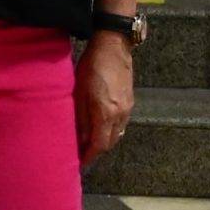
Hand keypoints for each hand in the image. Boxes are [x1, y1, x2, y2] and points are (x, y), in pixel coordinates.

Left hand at [77, 35, 134, 165]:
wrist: (113, 47)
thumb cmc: (91, 66)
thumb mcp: (79, 92)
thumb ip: (80, 117)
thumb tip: (79, 138)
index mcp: (106, 113)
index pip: (98, 145)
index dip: (88, 156)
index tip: (79, 162)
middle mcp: (120, 114)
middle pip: (109, 143)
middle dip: (96, 151)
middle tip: (81, 153)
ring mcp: (128, 108)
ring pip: (116, 134)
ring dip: (103, 141)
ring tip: (88, 142)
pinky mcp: (130, 101)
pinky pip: (121, 124)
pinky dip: (110, 130)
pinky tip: (100, 127)